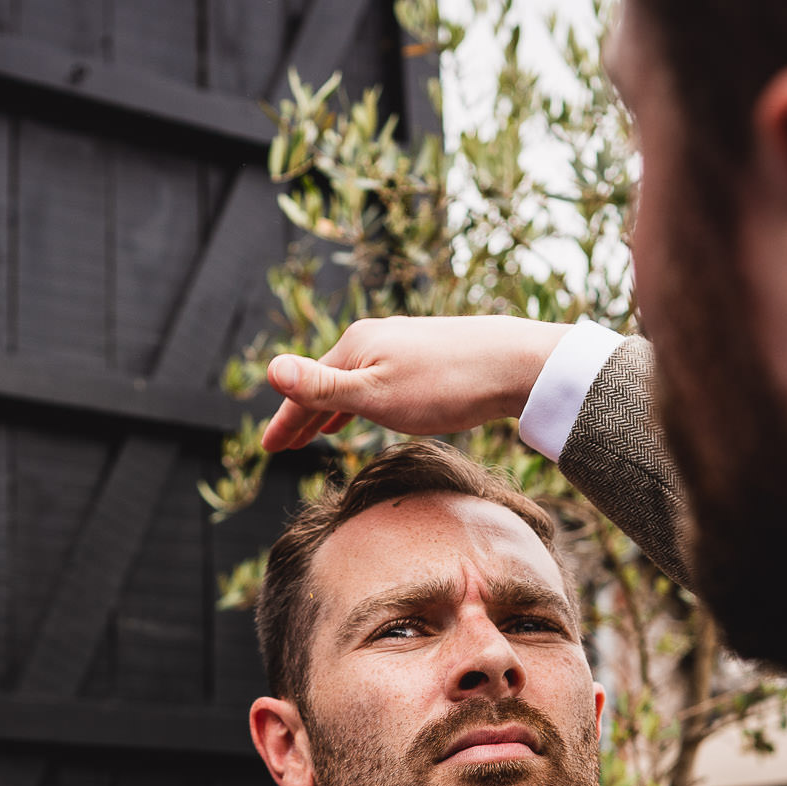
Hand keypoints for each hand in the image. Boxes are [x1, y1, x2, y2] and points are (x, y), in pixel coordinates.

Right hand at [258, 316, 571, 451]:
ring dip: (332, 407)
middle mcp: (374, 337)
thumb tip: (269, 369)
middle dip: (303, 413)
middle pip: (327, 380)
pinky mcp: (428, 352)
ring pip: (355, 379)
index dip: (286, 421)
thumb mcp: (376, 395)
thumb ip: (323, 388)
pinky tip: (371, 408)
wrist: (518, 363)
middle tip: (283, 445)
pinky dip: (361, 397)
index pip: (306, 388)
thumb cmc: (446, 385)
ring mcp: (402, 343)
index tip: (268, 448)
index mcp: (355, 347)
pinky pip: (379, 378)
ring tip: (319, 432)